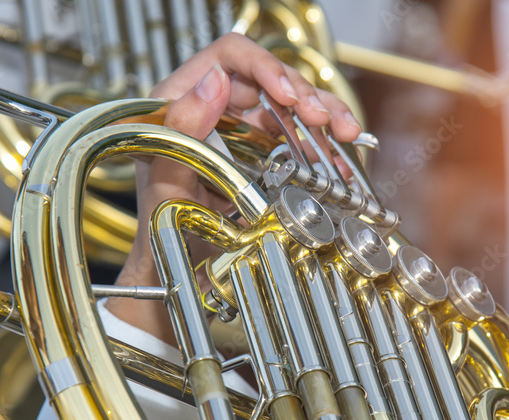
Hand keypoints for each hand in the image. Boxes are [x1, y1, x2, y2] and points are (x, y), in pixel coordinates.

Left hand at [107, 33, 360, 341]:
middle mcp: (216, 111)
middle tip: (323, 119)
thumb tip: (216, 81)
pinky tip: (344, 160)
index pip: (229, 56)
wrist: (182, 274)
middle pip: (271, 78)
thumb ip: (183, 128)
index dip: (264, 67)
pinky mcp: (266, 156)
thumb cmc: (162, 231)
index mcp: (182, 102)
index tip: (287, 95)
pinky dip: (327, 148)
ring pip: (292, 105)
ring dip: (326, 114)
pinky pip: (301, 139)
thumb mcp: (166, 178)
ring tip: (346, 133)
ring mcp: (244, 132)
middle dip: (305, 93)